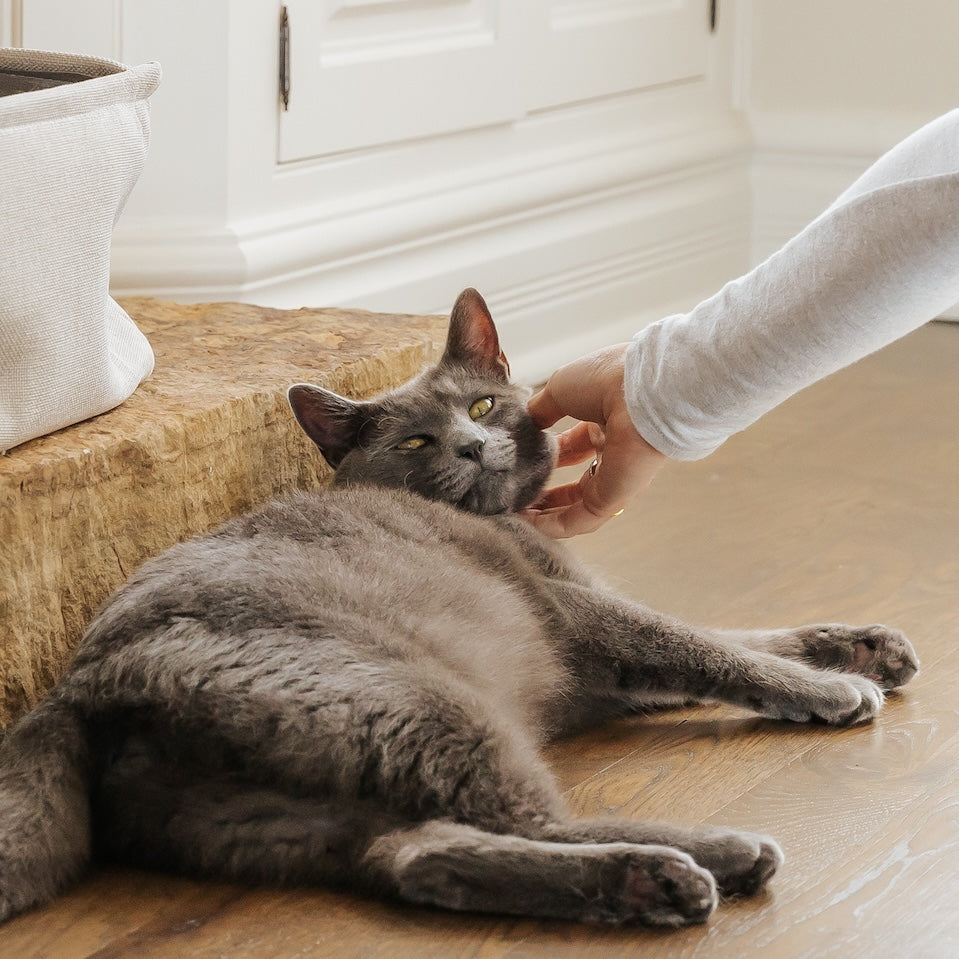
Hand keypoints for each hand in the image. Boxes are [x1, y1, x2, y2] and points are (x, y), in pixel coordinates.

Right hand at [523, 344, 666, 537]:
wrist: (641, 392)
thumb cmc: (607, 379)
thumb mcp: (561, 389)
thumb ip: (540, 409)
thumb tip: (526, 421)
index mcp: (604, 421)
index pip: (573, 448)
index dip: (546, 458)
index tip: (520, 465)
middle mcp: (612, 452)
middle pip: (577, 481)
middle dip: (545, 491)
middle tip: (516, 497)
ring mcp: (615, 477)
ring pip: (577, 506)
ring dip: (545, 514)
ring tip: (515, 517)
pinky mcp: (613, 499)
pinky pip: (580, 520)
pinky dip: (552, 526)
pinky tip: (527, 526)